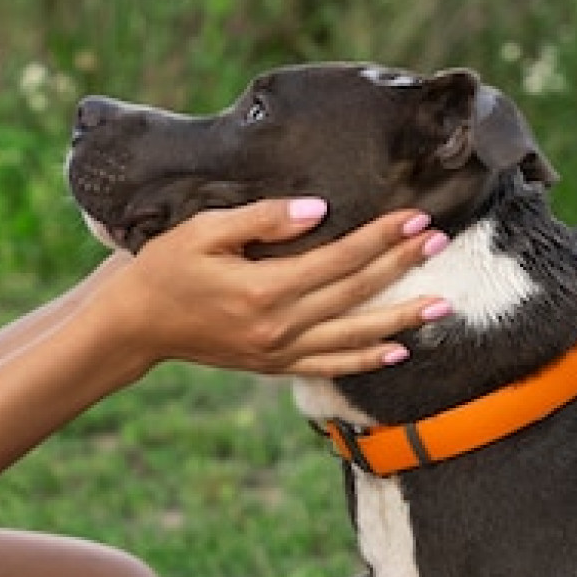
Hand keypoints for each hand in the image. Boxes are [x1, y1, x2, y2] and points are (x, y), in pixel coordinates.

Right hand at [91, 198, 450, 377]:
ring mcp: (277, 351)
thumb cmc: (163, 268)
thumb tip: (319, 211)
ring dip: (400, 318)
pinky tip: (396, 350)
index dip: (380, 238)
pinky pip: (329, 365)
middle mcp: (278, 326)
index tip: (415, 218)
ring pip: (352, 336)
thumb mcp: (203, 231)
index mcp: (263, 289)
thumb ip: (263, 220)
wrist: (134, 325)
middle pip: (354, 293)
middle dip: (400, 266)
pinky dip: (364, 359)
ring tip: (442, 303)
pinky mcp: (272, 364)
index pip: (339, 259)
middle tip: (440, 241)